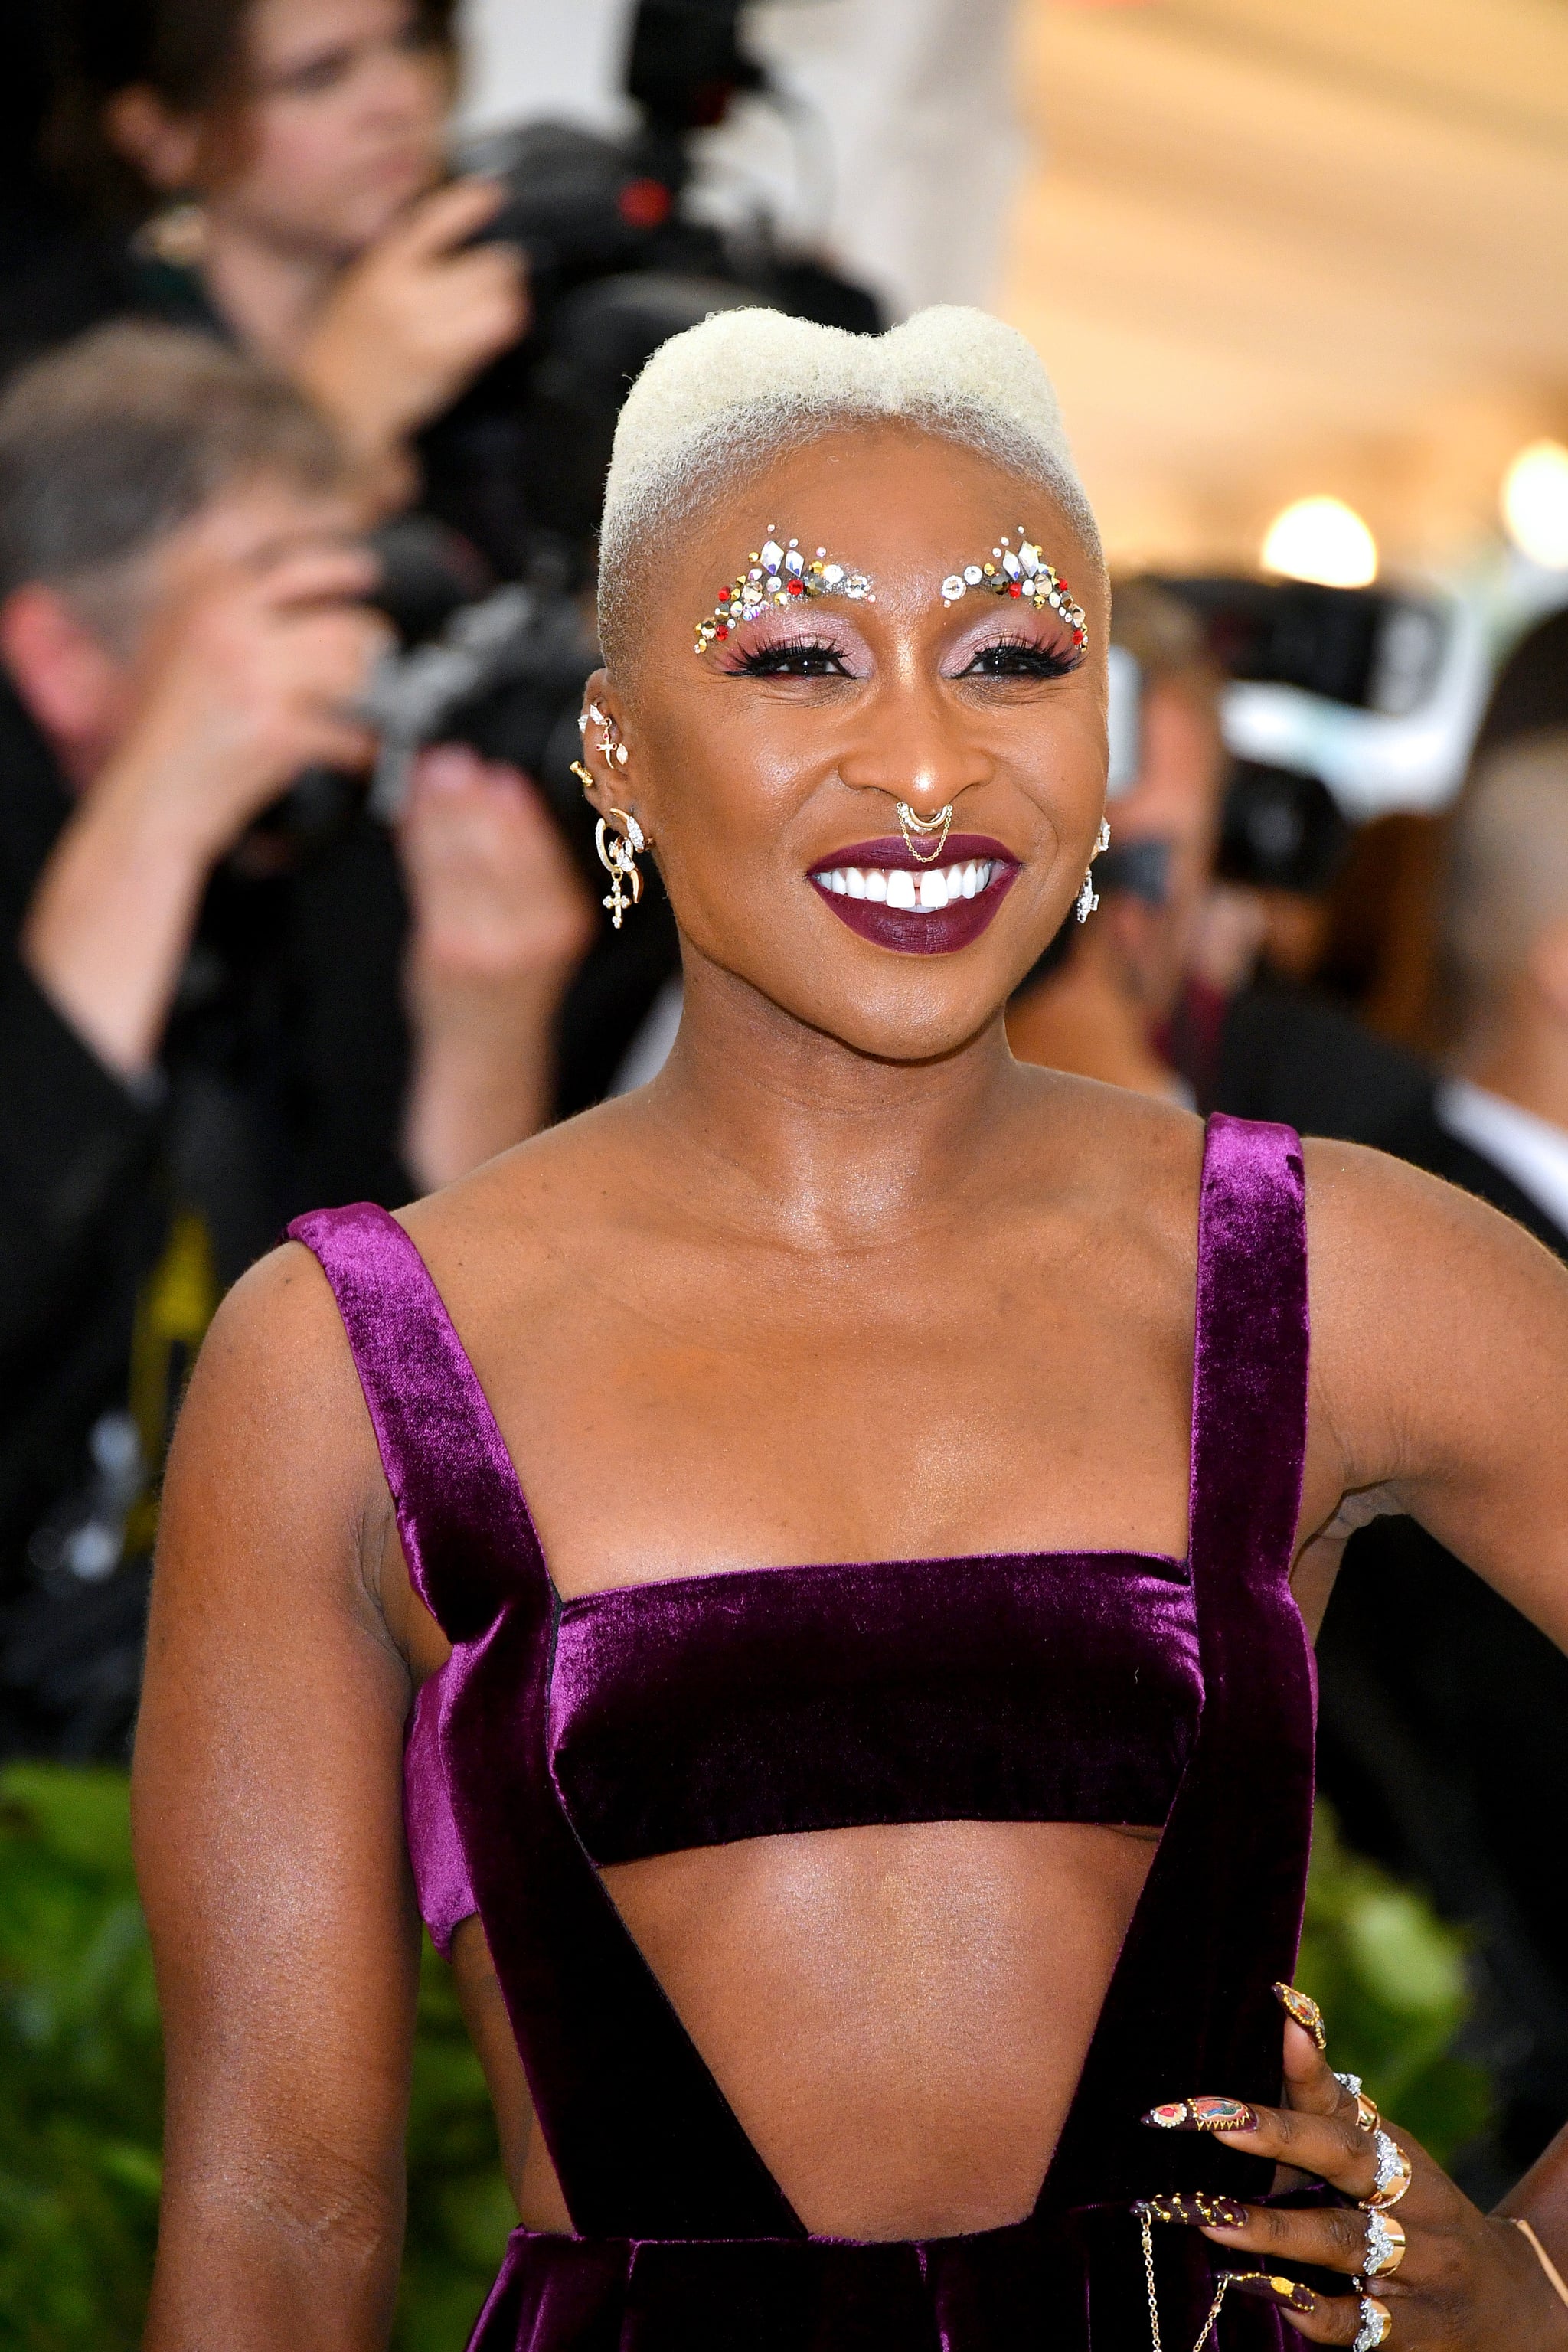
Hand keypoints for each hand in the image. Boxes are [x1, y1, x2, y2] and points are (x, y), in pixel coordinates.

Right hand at [21, 539, 384, 1075]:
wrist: (150, 802)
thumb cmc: (174, 733)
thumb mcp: (189, 647)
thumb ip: (241, 613)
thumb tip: (315, 589)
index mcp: (210, 597)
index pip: (296, 563)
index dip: (342, 566)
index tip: (368, 574)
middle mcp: (229, 626)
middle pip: (342, 623)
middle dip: (373, 650)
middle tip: (382, 668)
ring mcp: (251, 676)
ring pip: (354, 672)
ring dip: (377, 699)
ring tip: (376, 715)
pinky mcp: (274, 731)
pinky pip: (348, 732)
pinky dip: (364, 750)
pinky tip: (364, 758)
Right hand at [297, 180, 528, 477]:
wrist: (333, 402)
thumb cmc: (352, 349)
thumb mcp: (368, 287)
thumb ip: (406, 264)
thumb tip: (462, 247)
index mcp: (384, 264)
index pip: (434, 219)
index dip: (470, 203)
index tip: (493, 195)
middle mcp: (404, 289)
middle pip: (484, 263)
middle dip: (502, 269)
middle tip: (503, 276)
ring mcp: (424, 325)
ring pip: (497, 296)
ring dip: (510, 298)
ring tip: (502, 304)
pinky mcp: (442, 359)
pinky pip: (494, 330)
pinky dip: (507, 324)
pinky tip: (503, 325)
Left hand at [398, 745, 592, 998]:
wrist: (485, 1051)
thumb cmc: (510, 984)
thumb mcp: (541, 928)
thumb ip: (525, 867)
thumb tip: (499, 788)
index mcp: (566, 920)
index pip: (538, 851)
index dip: (513, 807)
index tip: (494, 770)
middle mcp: (535, 934)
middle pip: (499, 849)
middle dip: (473, 797)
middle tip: (453, 759)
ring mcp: (490, 944)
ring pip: (463, 861)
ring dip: (442, 809)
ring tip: (432, 772)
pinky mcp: (448, 952)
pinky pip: (431, 882)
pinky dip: (420, 840)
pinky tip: (413, 812)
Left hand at [1139, 2006, 1567, 2346]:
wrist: (1500, 2297)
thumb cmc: (1410, 2204)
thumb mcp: (1378, 2150)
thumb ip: (1319, 2093)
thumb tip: (1283, 2009)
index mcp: (1394, 2149)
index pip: (1340, 2110)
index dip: (1296, 2080)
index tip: (1234, 2070)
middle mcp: (1409, 2200)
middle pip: (1347, 2161)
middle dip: (1277, 2138)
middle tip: (1209, 2125)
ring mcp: (1414, 2265)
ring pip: (1343, 2240)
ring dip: (1273, 2230)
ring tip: (1210, 2219)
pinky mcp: (1411, 2331)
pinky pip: (1359, 2321)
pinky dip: (1314, 2310)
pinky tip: (1268, 2294)